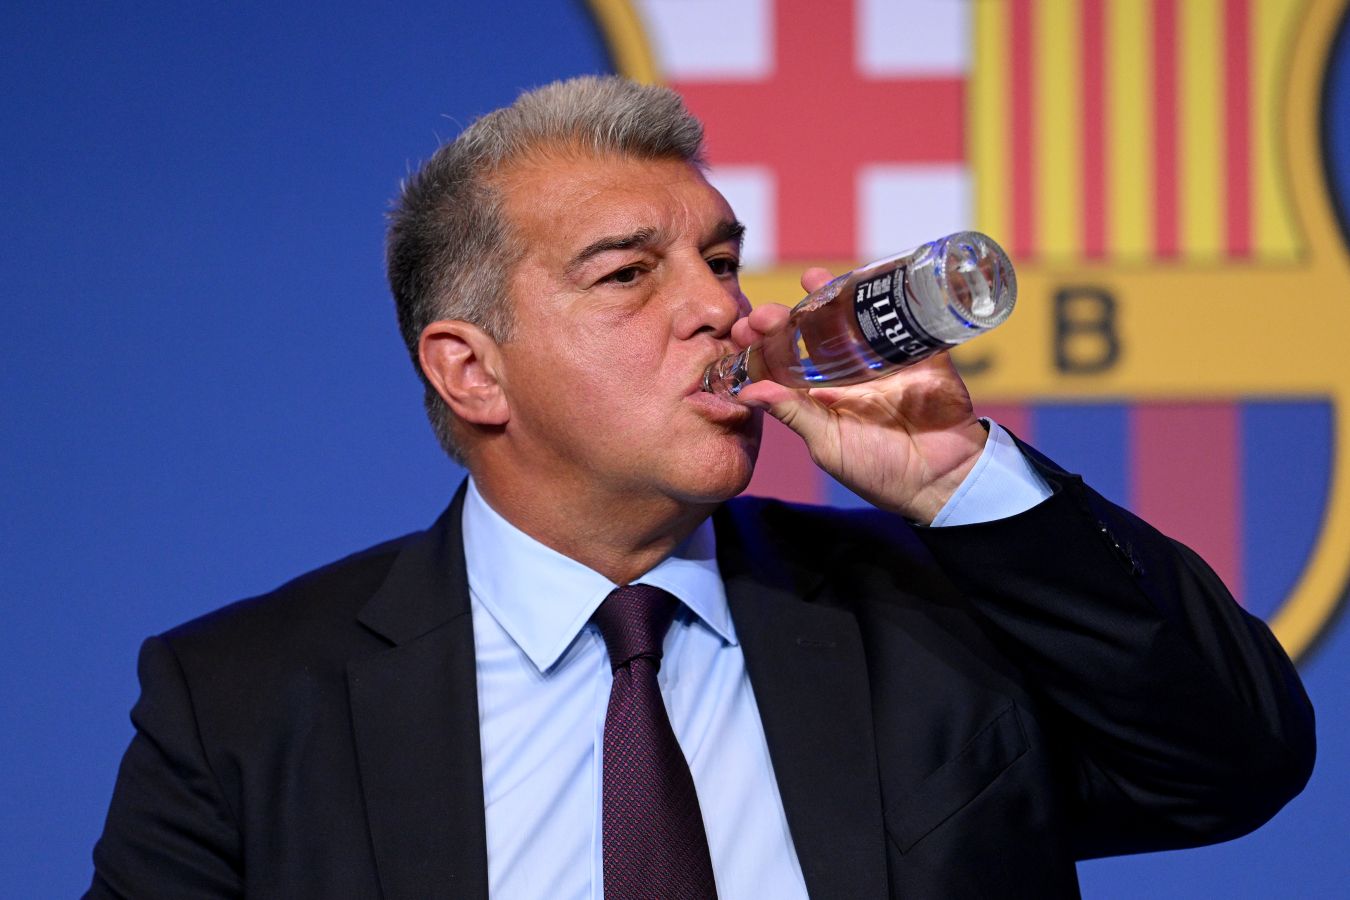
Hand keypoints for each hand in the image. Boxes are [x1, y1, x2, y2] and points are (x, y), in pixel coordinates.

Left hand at [732, 267, 988, 523]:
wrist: (942, 480)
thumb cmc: (880, 471)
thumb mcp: (828, 444)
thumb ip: (793, 414)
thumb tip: (747, 392)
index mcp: (821, 393)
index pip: (784, 360)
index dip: (763, 342)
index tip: (742, 330)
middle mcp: (848, 370)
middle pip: (813, 332)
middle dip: (788, 316)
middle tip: (766, 313)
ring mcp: (883, 358)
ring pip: (854, 317)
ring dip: (832, 296)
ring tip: (811, 280)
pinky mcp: (920, 352)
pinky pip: (905, 318)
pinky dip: (891, 296)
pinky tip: (871, 280)